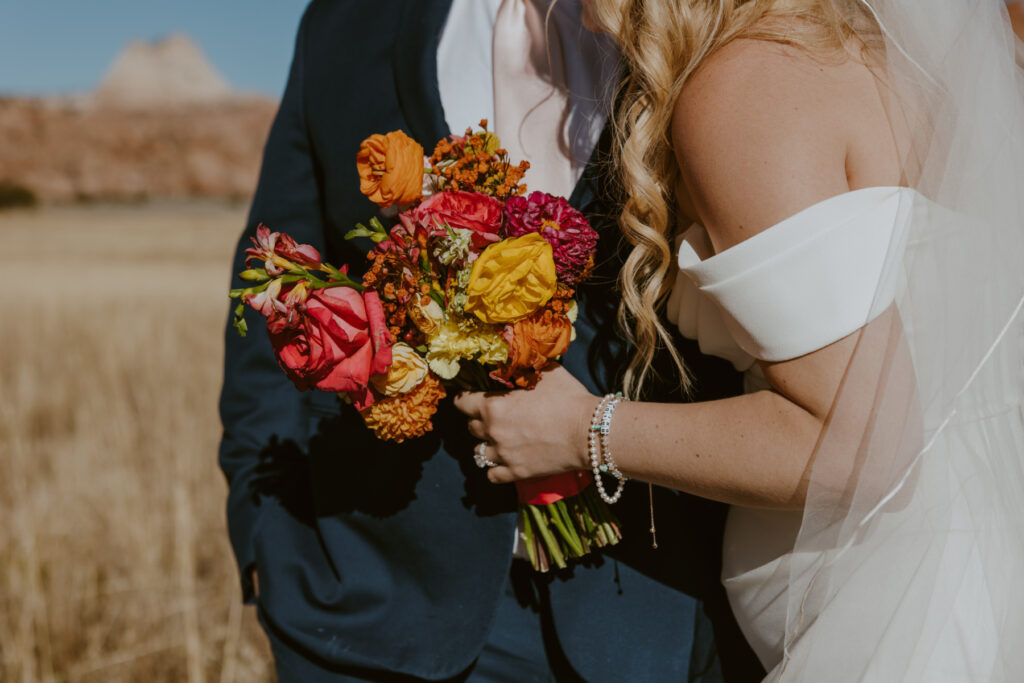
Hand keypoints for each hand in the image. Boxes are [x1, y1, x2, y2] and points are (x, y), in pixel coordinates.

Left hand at [453, 365, 598, 483]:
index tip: (472, 397)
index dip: (466, 398)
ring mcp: (503, 455)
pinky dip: (495, 469)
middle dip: (479, 421)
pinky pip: (492, 475)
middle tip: (495, 417)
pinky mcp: (516, 472)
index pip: (462, 402)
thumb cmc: (568, 398)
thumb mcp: (546, 372)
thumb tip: (517, 361)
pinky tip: (505, 461)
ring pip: (478, 452)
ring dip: (487, 445)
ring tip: (500, 440)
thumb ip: (524, 369)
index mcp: (493, 405)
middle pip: (470, 427)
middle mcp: (493, 431)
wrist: (589, 432)